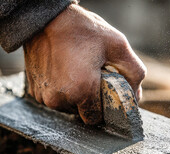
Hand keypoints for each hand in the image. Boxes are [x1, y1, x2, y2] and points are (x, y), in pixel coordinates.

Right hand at [23, 4, 145, 123]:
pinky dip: (60, 90)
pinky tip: (64, 71)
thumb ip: (134, 74)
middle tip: (91, 75)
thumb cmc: (83, 30)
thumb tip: (136, 97)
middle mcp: (59, 99)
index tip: (104, 90)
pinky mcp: (33, 90)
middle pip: (81, 113)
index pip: (95, 118)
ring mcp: (43, 96)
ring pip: (66, 107)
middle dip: (89, 99)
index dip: (103, 107)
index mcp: (81, 91)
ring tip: (77, 71)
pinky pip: (53, 98)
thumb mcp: (118, 45)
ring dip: (74, 95)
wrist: (47, 17)